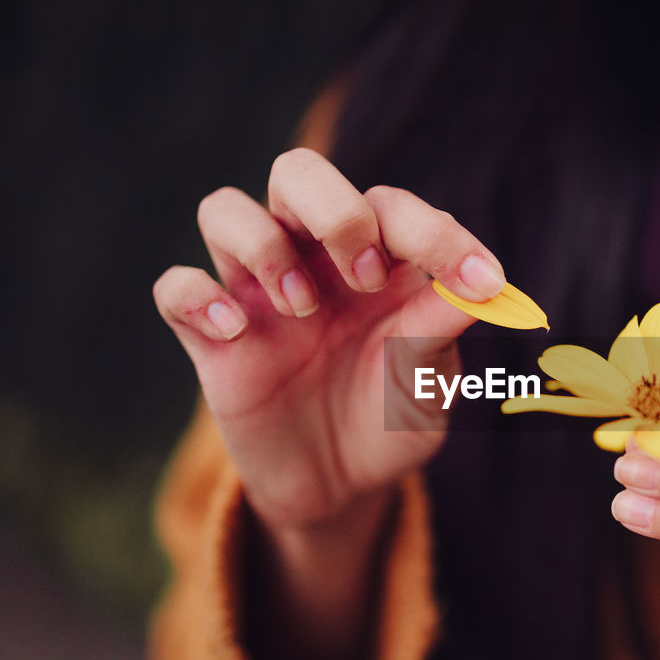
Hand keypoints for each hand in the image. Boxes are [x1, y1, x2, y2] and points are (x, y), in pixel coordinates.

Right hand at [154, 148, 502, 531]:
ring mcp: (258, 294)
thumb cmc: (392, 419)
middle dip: (336, 212)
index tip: (480, 282)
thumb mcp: (428, 381)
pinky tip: (235, 333)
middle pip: (298, 173)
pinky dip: (197, 298)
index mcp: (379, 260)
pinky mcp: (212, 338)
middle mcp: (314, 261)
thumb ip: (443, 329)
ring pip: (225, 209)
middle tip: (367, 278)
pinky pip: (175, 288)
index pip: (393, 209)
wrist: (340, 487)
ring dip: (263, 246)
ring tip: (302, 309)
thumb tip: (484, 286)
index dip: (437, 235)